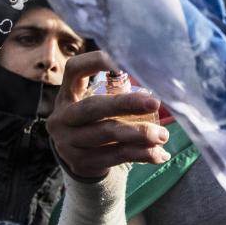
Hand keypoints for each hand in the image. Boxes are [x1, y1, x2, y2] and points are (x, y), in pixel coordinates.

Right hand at [47, 51, 169, 178]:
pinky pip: (116, 155)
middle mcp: (62, 117)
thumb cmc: (92, 124)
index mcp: (67, 95)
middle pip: (92, 107)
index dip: (95, 62)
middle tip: (155, 103)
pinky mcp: (81, 162)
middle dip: (126, 104)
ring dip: (140, 133)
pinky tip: (158, 154)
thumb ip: (114, 94)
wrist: (74, 161)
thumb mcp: (92, 106)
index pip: (74, 69)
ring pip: (107, 133)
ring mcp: (68, 142)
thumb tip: (157, 83)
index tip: (121, 62)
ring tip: (162, 135)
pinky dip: (141, 154)